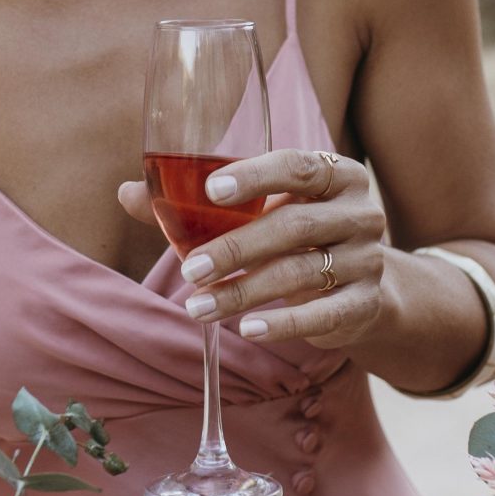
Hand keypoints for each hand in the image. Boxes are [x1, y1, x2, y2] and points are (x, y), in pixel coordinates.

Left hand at [118, 148, 389, 349]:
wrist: (367, 286)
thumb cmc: (298, 237)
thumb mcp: (261, 213)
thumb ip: (198, 204)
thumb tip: (127, 193)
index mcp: (336, 174)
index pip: (297, 166)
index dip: (255, 176)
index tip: (212, 190)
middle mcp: (360, 212)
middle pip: (294, 225)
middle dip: (236, 248)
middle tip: (189, 269)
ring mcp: (367, 260)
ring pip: (301, 273)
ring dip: (244, 292)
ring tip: (198, 307)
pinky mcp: (366, 304)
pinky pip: (323, 315)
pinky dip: (283, 324)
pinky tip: (247, 329)